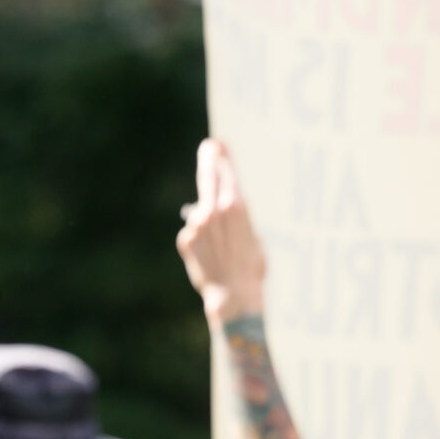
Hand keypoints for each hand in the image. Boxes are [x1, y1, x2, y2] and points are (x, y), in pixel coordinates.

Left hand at [176, 138, 266, 322]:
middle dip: (209, 160)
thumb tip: (230, 206)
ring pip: (202, 210)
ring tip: (223, 237)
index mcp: (236, 207)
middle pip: (208, 178)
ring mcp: (196, 225)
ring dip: (209, 215)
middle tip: (210, 145)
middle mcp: (212, 211)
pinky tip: (212, 252)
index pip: (227, 174)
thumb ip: (239, 217)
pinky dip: (201, 237)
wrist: (232, 295)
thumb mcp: (254, 234)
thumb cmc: (251, 266)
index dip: (224, 158)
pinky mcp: (185, 239)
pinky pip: (195, 231)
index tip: (219, 144)